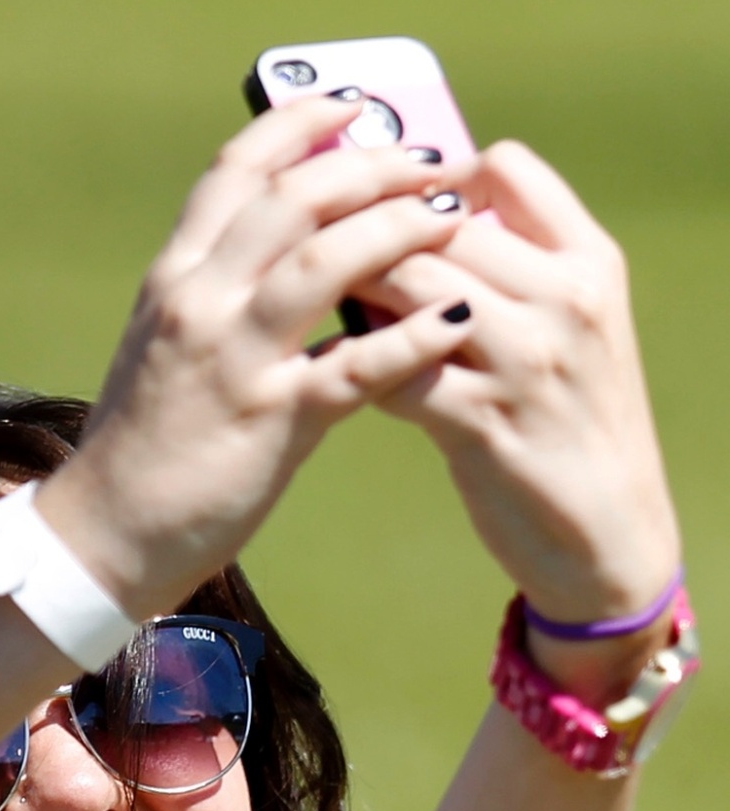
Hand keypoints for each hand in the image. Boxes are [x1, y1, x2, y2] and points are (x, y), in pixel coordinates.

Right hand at [44, 95, 476, 618]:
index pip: (236, 170)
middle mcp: (198, 303)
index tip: (353, 108)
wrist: (102, 533)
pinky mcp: (271, 422)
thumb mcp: (166, 344)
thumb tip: (290, 248)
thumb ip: (218, 291)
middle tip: (434, 165)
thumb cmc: (145, 442)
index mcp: (175, 278)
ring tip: (457, 221)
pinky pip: (354, 366)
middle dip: (375, 166)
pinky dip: (413, 336)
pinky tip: (459, 320)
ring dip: (402, 228)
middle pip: (294, 198)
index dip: (299, 124)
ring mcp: (233, 360)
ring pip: (325, 261)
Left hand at [358, 141, 682, 697]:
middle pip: (434, 224)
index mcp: (590, 261)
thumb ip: (511, 266)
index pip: (506, 168)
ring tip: (316, 305)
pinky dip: (351, 364)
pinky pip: (389, 370)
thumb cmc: (564, 418)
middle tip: (314, 252)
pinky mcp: (481, 422)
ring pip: (405, 285)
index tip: (387, 202)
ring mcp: (525, 361)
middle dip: (364, 234)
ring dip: (349, 292)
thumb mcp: (565, 327)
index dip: (431, 176)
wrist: (606, 532)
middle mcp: (566, 300)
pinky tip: (332, 373)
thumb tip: (411, 212)